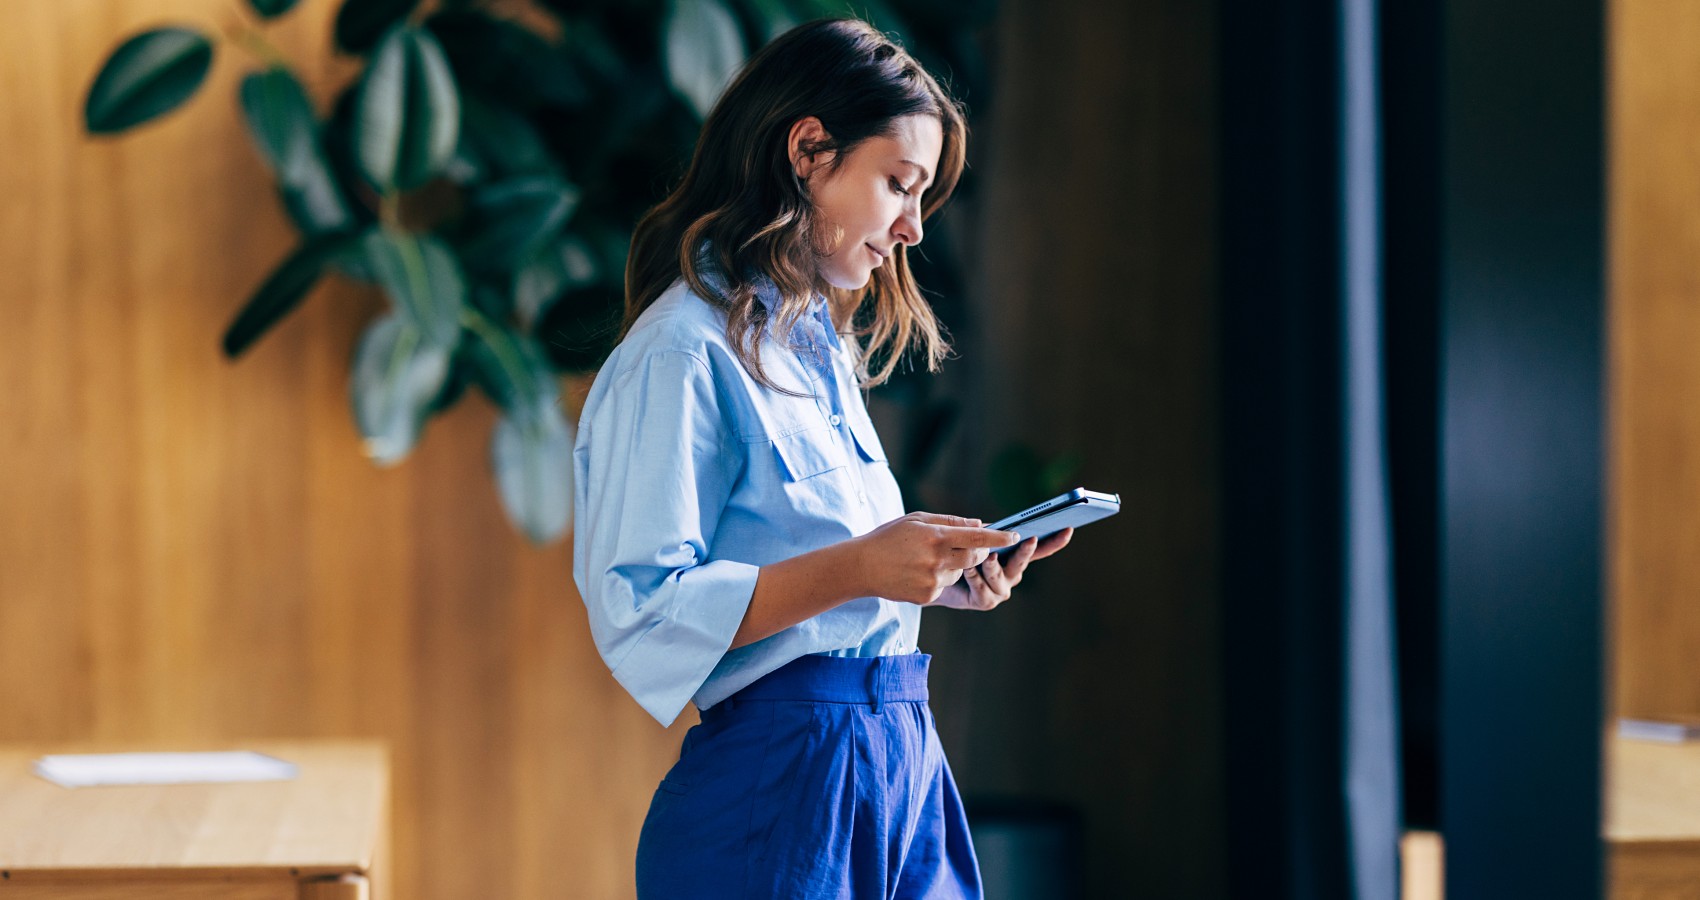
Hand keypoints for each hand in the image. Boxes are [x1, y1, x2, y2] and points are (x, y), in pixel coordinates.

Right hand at [853, 512, 1020, 605]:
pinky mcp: (927, 597)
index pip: (976, 537)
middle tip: (973, 546)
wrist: (861, 567)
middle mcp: (937, 560)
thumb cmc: (889, 538)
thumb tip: (979, 524)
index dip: (999, 538)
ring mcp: (932, 581)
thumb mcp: (917, 519)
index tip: (1015, 536)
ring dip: (954, 565)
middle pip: (974, 558)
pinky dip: (938, 578)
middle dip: (979, 552)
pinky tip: (917, 572)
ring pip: (959, 573)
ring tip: (926, 558)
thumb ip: (950, 521)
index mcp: (936, 537)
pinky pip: (944, 586)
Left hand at [935, 527, 1073, 611]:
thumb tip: (985, 525)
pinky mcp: (985, 602)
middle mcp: (1011, 574)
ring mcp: (1000, 590)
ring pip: (1002, 578)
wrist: (935, 577)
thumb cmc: (956, 553)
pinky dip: (976, 579)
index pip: (1039, 548)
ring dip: (994, 567)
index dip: (1054, 541)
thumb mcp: (972, 538)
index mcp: (1013, 556)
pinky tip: (967, 569)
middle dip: (1026, 551)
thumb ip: (982, 533)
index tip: (1068, 528)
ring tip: (987, 556)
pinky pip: (984, 591)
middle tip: (1030, 539)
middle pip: (1023, 562)